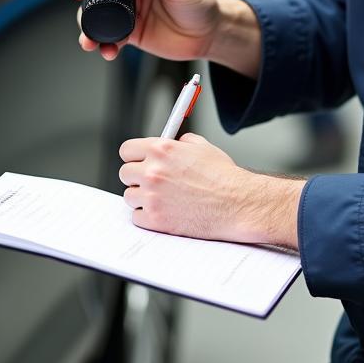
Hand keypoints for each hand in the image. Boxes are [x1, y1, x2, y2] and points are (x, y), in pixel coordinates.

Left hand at [118, 133, 304, 247]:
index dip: (134, 156)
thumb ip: (180, 143)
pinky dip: (148, 217)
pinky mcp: (156, 219)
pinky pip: (137, 218)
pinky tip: (165, 212)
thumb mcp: (202, 147)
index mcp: (161, 150)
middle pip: (125, 174)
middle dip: (138, 177)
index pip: (126, 150)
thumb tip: (172, 143)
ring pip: (130, 197)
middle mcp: (153, 171)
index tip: (138, 161)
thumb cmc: (224, 177)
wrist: (237, 203)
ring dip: (143, 198)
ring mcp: (152, 197)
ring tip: (164, 199)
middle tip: (152, 182)